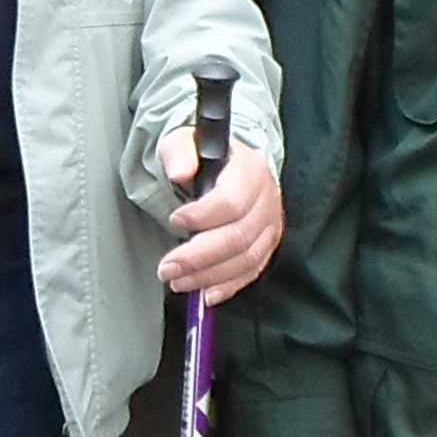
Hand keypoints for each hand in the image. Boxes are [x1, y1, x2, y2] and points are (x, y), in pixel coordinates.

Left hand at [156, 132, 281, 300]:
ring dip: (209, 276)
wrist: (227, 165)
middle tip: (167, 268)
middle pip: (238, 236)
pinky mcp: (267, 245)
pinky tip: (205, 294)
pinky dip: (228, 286)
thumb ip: (179, 153)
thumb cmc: (201, 156)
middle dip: (199, 257)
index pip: (231, 201)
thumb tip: (180, 172)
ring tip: (177, 282)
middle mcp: (267, 199)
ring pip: (246, 259)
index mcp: (250, 170)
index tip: (174, 220)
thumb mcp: (184, 142)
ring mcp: (270, 225)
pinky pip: (252, 271)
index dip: (202, 216)